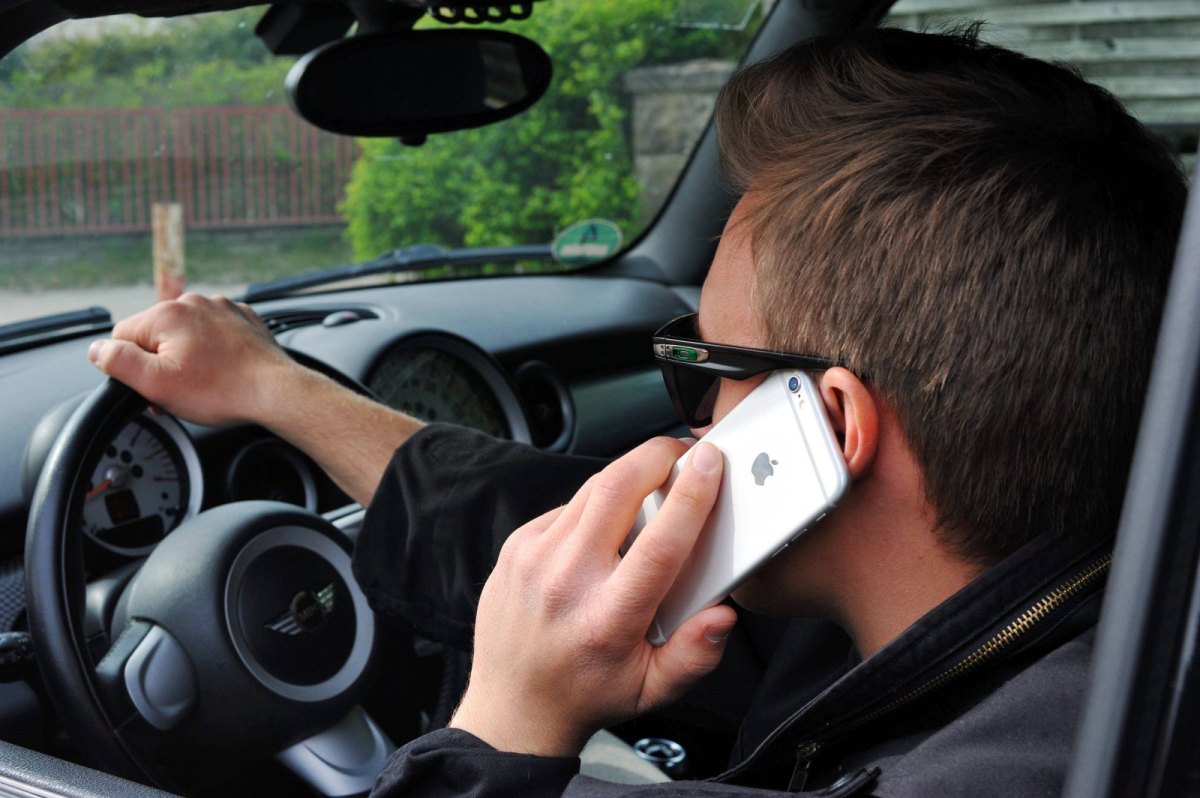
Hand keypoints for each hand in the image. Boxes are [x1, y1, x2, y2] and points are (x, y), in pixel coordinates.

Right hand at [88, 293, 299, 426]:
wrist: (276, 392)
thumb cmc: (223, 390)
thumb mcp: (156, 383)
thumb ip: (118, 362)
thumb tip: (97, 349)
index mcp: (167, 313)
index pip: (124, 338)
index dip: (133, 368)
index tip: (154, 386)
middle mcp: (194, 302)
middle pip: (156, 336)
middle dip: (162, 364)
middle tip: (182, 390)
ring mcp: (222, 309)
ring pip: (186, 335)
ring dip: (188, 358)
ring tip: (207, 383)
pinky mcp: (242, 321)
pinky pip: (214, 336)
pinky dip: (214, 353)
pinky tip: (223, 372)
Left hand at [450, 438, 736, 756]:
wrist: (513, 708)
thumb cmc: (587, 693)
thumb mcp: (653, 690)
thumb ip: (695, 654)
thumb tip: (722, 613)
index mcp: (608, 618)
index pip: (659, 543)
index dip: (691, 495)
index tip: (710, 462)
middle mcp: (566, 581)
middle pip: (617, 488)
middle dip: (656, 455)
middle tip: (683, 452)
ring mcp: (534, 558)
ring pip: (592, 488)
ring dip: (629, 473)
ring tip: (655, 480)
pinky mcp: (516, 545)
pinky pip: (568, 507)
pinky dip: (596, 504)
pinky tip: (609, 527)